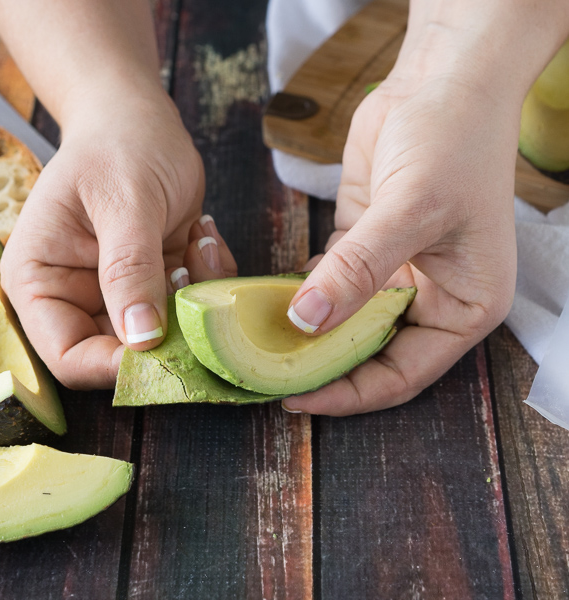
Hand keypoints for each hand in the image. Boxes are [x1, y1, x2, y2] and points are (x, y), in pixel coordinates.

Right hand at [0, 87, 235, 388]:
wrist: (138, 120)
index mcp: (40, 281)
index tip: (164, 349)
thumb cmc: (117, 146)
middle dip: (168, 333)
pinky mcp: (155, 287)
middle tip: (194, 288)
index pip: (67, 356)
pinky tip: (201, 238)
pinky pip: (189, 310)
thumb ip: (130, 269)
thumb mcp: (124, 201)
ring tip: (196, 244)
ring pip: (164, 337)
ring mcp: (118, 296)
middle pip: (118, 355)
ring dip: (193, 301)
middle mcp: (75, 297)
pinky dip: (206, 282)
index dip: (113, 366)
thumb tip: (142, 339)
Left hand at [283, 44, 521, 414]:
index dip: (350, 394)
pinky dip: (300, 299)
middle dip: (322, 372)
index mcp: (461, 309)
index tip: (299, 399)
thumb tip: (306, 320)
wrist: (441, 81)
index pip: (402, 375)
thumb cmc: (454, 142)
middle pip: (369, 357)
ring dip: (305, 338)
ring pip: (343, 326)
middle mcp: (428, 300)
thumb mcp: (412, 209)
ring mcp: (392, 276)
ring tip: (258, 352)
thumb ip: (359, 268)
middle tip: (268, 381)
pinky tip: (266, 308)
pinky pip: (327, 288)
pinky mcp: (360, 250)